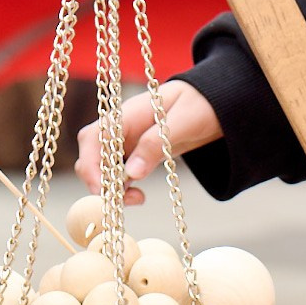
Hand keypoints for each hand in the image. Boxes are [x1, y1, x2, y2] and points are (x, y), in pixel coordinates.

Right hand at [75, 82, 221, 204]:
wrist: (215, 105)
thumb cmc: (200, 105)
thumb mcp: (183, 121)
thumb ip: (156, 143)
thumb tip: (132, 173)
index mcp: (126, 115)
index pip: (92, 138)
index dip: (90, 165)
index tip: (104, 190)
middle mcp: (120, 129)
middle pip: (90, 155)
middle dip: (99, 181)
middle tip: (125, 200)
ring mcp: (127, 142)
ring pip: (102, 168)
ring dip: (111, 188)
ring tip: (137, 199)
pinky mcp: (136, 155)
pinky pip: (119, 174)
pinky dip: (122, 188)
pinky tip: (138, 195)